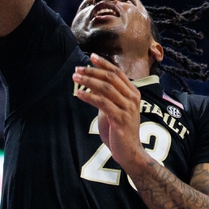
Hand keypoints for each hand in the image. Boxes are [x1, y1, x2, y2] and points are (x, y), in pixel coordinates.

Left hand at [72, 54, 147, 170]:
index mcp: (133, 94)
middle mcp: (132, 99)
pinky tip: (79, 94)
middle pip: (111, 78)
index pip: (118, 73)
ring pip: (107, 88)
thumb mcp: (114, 110)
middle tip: (77, 69)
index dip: (105, 63)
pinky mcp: (120, 119)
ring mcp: (128, 109)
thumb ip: (106, 98)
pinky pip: (103, 104)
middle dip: (93, 71)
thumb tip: (92, 85)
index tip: (91, 56)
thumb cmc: (120, 131)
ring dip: (89, 81)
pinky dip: (90, 97)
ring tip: (75, 78)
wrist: (130, 152)